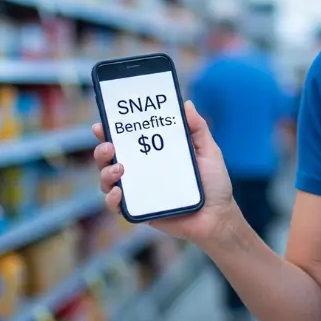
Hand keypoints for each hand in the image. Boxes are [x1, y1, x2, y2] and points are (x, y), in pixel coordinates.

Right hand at [93, 100, 238, 245]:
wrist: (218, 216)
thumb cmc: (214, 183)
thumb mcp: (208, 151)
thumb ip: (197, 129)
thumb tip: (185, 104)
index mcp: (153, 153)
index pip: (126, 140)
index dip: (110, 131)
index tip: (102, 124)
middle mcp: (141, 170)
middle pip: (109, 158)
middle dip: (102, 150)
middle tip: (110, 146)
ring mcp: (138, 191)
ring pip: (108, 180)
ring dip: (105, 172)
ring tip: (119, 168)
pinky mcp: (139, 210)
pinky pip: (116, 206)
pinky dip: (112, 199)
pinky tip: (119, 191)